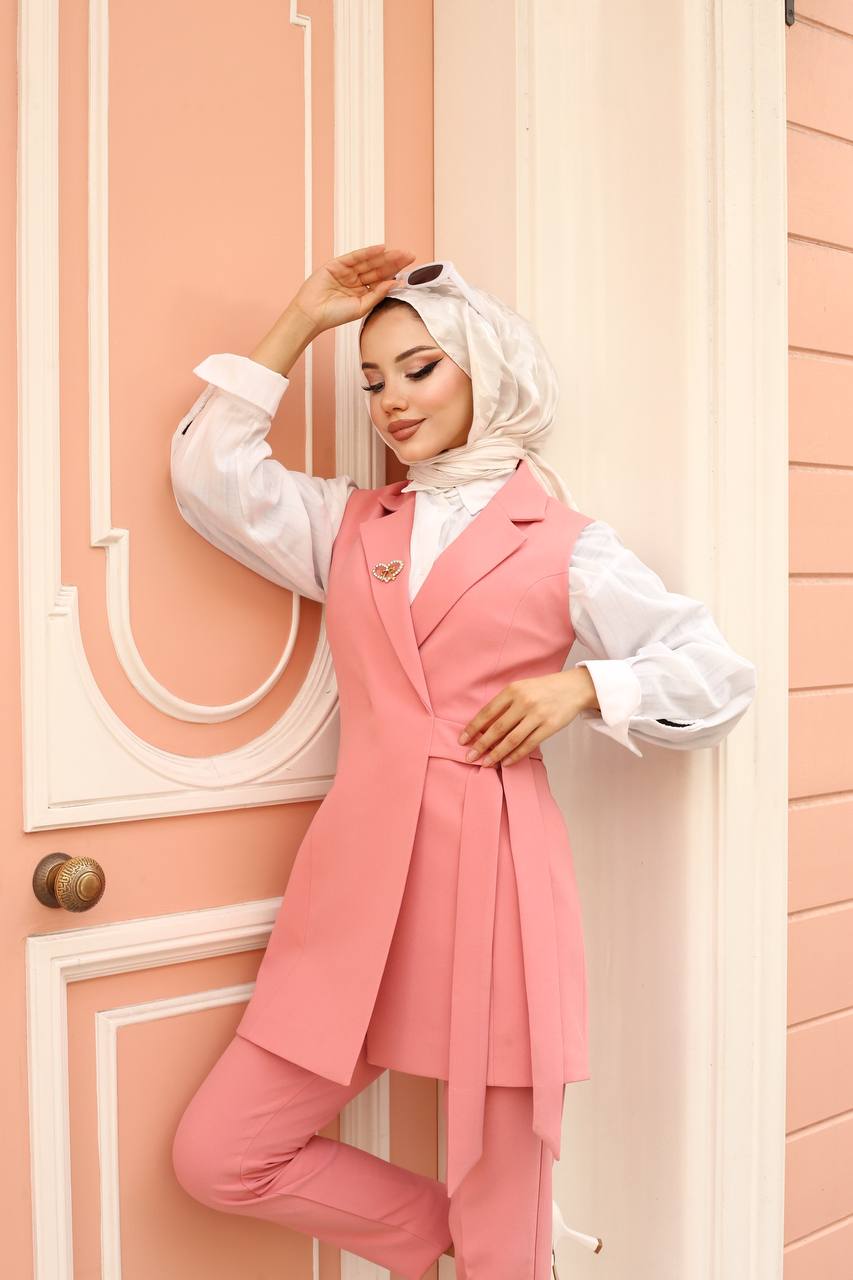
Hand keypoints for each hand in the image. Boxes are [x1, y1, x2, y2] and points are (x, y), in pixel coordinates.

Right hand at [290, 245, 416, 333]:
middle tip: (410, 256)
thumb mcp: (361, 307)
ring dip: (385, 256)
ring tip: (400, 252)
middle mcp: (355, 280)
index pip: (381, 279)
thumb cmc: (333, 315)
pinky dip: (368, 252)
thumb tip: (395, 283)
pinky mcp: (337, 264)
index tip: (410, 269)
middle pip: (377, 268)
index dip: (395, 273)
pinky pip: (355, 256)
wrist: (312, 314)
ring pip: (369, 261)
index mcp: (361, 292)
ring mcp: (346, 271)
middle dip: (394, 262)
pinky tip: (381, 249)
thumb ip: (377, 294)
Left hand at [457, 668, 598, 766]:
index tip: (462, 739)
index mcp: (513, 690)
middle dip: (481, 744)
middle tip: (470, 756)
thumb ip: (504, 704)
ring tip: (486, 763)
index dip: (473, 727)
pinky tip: (506, 762)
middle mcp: (524, 702)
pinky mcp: (549, 727)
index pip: (488, 712)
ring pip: (512, 739)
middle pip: (497, 728)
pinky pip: (528, 745)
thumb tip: (483, 727)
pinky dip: (515, 755)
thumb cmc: (543, 689)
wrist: (573, 688)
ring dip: (496, 754)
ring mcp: (537, 715)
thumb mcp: (521, 688)